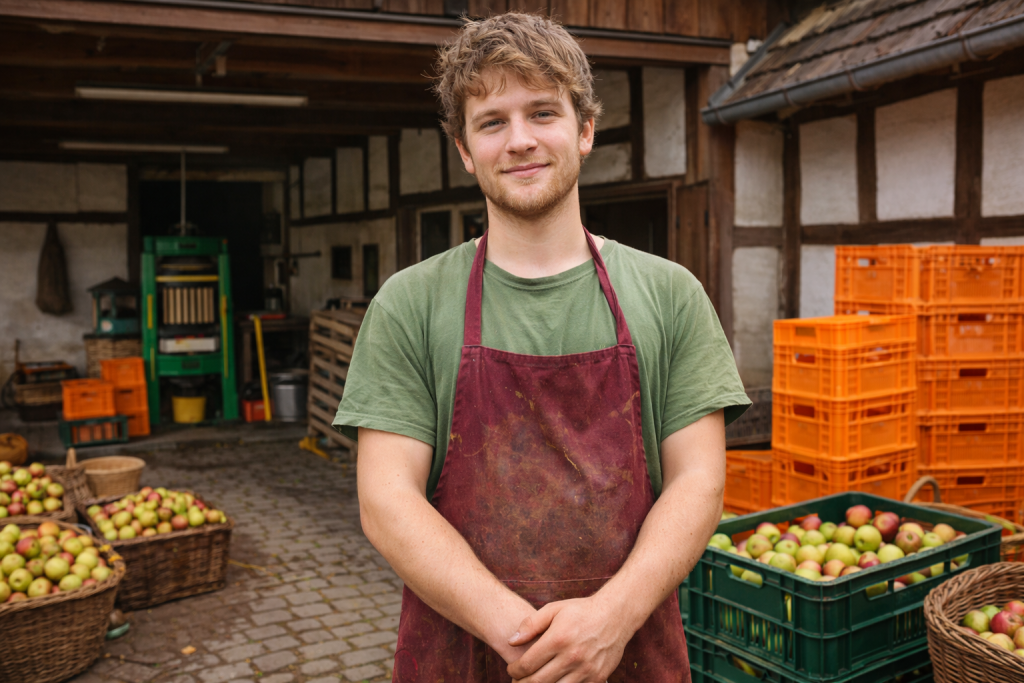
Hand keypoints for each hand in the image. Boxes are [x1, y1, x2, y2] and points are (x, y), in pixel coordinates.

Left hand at [505, 596, 631, 682]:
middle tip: (517, 681)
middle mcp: (571, 657)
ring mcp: (586, 670)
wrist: (615, 616)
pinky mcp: (597, 678)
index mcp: (558, 639)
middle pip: (538, 682)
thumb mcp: (554, 609)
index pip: (527, 665)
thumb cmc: (581, 611)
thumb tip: (511, 641)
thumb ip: (530, 624)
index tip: (512, 670)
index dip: (514, 671)